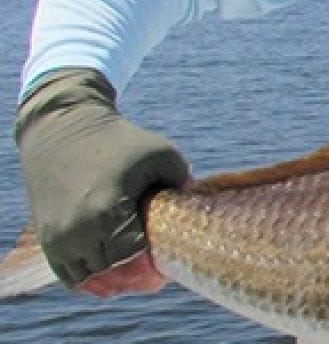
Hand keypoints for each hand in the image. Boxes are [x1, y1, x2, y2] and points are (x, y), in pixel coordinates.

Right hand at [15, 69, 189, 287]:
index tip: (167, 266)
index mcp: (108, 210)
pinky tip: (110, 275)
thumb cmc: (120, 141)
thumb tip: (199, 208)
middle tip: (154, 272)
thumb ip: (184, 180)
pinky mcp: (46, 237)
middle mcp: (78, 229)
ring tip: (133, 273)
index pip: (134, 260)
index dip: (152, 268)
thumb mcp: (161, 152)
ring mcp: (58, 236)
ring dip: (113, 281)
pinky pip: (69, 275)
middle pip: (113, 273)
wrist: (65, 130)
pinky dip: (90, 279)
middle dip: (136, 277)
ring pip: (90, 279)